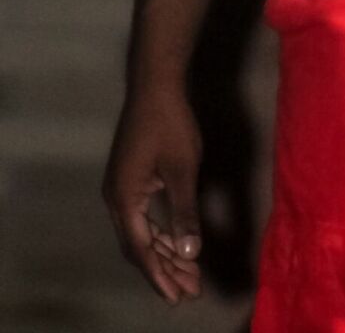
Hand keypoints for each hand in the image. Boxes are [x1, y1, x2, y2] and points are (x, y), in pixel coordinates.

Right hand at [103, 86, 203, 304]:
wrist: (156, 84)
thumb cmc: (170, 124)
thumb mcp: (182, 170)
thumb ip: (184, 213)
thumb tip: (190, 253)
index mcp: (124, 199)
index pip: (141, 250)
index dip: (160, 275)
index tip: (179, 297)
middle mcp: (116, 198)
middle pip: (138, 246)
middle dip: (164, 269)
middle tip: (190, 291)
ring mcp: (121, 188)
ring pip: (141, 233)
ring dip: (164, 252)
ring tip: (189, 274)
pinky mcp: (130, 178)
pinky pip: (142, 217)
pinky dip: (160, 232)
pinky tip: (177, 243)